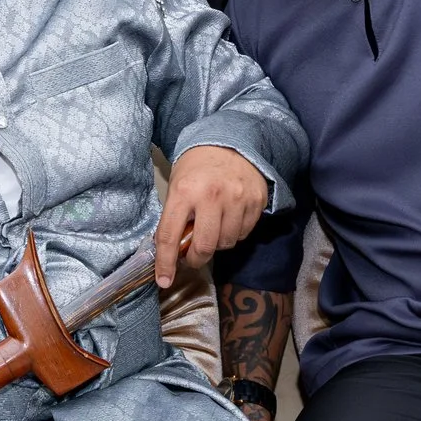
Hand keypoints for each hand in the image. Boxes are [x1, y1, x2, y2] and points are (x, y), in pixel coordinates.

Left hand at [153, 146, 268, 287]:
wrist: (231, 140)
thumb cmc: (198, 166)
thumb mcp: (178, 184)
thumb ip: (175, 216)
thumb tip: (173, 250)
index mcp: (184, 191)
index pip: (170, 236)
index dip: (166, 263)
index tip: (163, 280)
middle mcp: (211, 196)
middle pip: (204, 247)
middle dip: (195, 259)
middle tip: (192, 256)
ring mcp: (237, 199)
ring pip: (226, 243)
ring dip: (217, 244)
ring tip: (212, 228)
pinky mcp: (256, 202)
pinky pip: (243, 233)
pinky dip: (234, 233)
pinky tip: (229, 219)